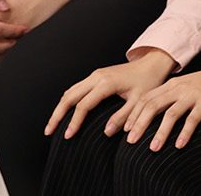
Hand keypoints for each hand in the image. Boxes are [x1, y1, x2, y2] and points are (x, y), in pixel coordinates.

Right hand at [46, 48, 177, 137]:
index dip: (74, 122)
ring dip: (59, 108)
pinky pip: (75, 88)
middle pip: (69, 96)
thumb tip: (106, 132)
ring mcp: (95, 74)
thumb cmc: (149, 82)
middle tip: (48, 132)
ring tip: (52, 125)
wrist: (152, 64)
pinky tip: (64, 112)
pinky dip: (66, 101)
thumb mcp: (140, 102)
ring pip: (69, 91)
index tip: (68, 136)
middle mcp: (97, 76)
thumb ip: (124, 117)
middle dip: (57, 115)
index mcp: (106, 83)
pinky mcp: (95, 76)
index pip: (83, 105)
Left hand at [122, 65, 200, 150]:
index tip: (126, 130)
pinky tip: (180, 145)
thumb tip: (151, 112)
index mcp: (170, 85)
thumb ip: (169, 96)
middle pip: (153, 106)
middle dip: (140, 124)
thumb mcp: (184, 86)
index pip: (146, 99)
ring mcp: (192, 95)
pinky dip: (185, 132)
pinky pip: (193, 119)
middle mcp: (178, 89)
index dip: (134, 114)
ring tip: (153, 148)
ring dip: (160, 132)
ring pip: (171, 114)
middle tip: (130, 141)